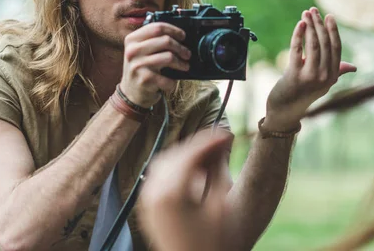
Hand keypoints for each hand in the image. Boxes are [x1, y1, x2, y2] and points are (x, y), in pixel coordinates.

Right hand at [119, 22, 190, 107]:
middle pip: (166, 40)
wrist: (130, 92)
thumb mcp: (141, 50)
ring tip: (185, 66)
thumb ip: (154, 40)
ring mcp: (137, 65)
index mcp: (132, 39)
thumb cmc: (141, 68)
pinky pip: (168, 79)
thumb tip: (179, 32)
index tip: (183, 36)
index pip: (157, 27)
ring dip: (181, 64)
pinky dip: (173, 82)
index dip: (174, 30)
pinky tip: (171, 83)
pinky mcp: (144, 80)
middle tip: (187, 54)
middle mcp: (133, 50)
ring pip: (169, 57)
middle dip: (181, 48)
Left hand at [138, 130, 232, 250]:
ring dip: (186, 154)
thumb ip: (219, 169)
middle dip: (199, 145)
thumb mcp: (220, 204)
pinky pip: (158, 175)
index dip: (210, 140)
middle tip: (221, 142)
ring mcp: (146, 199)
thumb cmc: (210, 241)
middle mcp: (153, 192)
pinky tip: (194, 172)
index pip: (191, 153)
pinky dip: (175, 167)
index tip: (227, 134)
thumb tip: (222, 142)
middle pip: (176, 153)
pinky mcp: (145, 205)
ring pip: (164, 161)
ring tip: (209, 157)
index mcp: (172, 192)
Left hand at [265, 7, 355, 130]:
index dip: (333, 30)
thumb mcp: (322, 84)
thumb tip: (353, 67)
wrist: (285, 110)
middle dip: (319, 24)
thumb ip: (336, 72)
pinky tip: (300, 24)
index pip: (336, 48)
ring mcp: (310, 76)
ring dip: (310, 26)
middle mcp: (324, 76)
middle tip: (313, 10)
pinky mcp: (295, 75)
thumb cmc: (302, 93)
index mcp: (332, 75)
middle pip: (324, 43)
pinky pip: (297, 49)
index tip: (328, 16)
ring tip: (306, 13)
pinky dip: (299, 34)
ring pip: (313, 44)